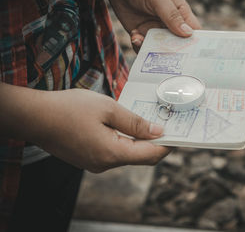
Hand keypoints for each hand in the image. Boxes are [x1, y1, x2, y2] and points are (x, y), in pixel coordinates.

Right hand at [0, 83, 170, 172]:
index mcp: (112, 154)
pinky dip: (125, 140)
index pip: (151, 155)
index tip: (180, 133)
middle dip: (156, 142)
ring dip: (140, 140)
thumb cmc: (69, 108)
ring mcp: (95, 163)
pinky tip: (127, 125)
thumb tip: (158, 132)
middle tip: (167, 122)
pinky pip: (114, 151)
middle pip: (140, 156)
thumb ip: (135, 123)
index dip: (168, 145)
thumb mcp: (108, 109)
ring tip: (149, 120)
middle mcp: (105, 164)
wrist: (34, 116)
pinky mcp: (88, 158)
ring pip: (127, 154)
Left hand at [98, 0, 201, 48]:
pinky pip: (143, 47)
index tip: (194, 56)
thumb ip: (171, 15)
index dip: (196, 45)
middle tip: (168, 59)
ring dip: (153, 51)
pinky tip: (134, 37)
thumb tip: (188, 33)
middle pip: (177, 45)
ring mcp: (155, 30)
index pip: (194, 32)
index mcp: (181, 13)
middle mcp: (170, 24)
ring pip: (159, 49)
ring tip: (144, 45)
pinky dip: (139, 47)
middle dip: (173, 53)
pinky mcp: (141, 33)